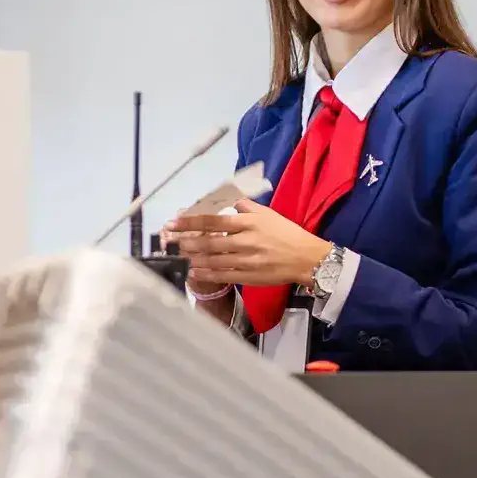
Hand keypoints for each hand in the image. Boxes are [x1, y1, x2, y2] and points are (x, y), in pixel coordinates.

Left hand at [166, 205, 328, 294]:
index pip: (214, 220)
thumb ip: (246, 206)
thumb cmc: (286, 233)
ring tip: (177, 255)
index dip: (191, 221)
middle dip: (186, 241)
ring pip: (214, 259)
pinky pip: (224, 275)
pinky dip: (207, 273)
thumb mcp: (268, 214)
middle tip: (169, 241)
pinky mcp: (250, 276)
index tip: (174, 222)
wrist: (307, 258)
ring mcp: (247, 260)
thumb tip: (229, 201)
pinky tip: (194, 271)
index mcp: (249, 222)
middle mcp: (246, 240)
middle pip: (209, 241)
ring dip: (193, 257)